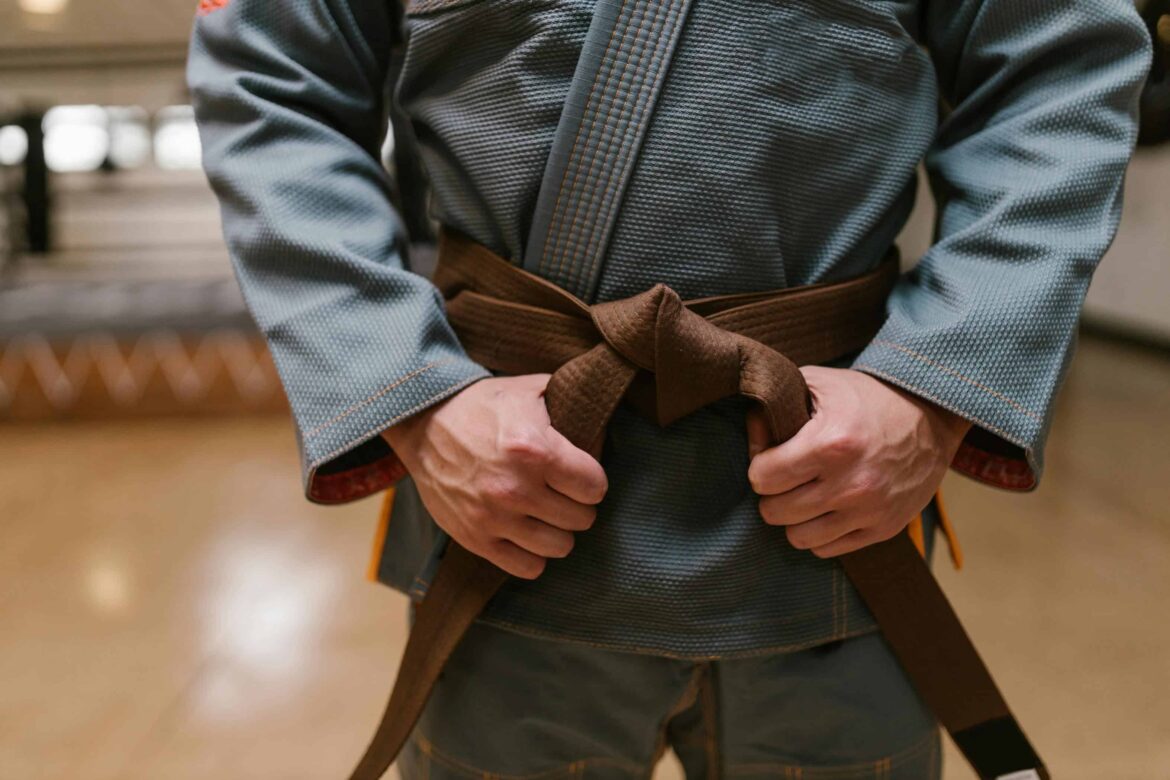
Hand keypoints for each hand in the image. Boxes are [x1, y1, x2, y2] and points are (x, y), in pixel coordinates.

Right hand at [381, 374, 607, 578]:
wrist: (424, 423)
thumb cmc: (482, 406)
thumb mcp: (529, 390)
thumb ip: (570, 403)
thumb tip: (603, 424)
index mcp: (536, 450)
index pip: (595, 487)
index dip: (592, 480)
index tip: (581, 476)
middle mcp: (516, 488)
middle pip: (581, 519)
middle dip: (577, 505)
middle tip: (563, 494)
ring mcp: (494, 517)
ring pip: (559, 547)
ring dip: (558, 531)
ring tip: (547, 515)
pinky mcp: (475, 538)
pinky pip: (527, 567)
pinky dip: (533, 555)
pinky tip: (527, 534)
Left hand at [746, 366, 970, 557]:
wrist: (931, 415)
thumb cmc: (869, 398)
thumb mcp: (821, 383)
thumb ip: (778, 402)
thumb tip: (751, 431)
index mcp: (830, 444)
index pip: (762, 478)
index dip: (759, 466)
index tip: (770, 457)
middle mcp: (849, 483)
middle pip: (775, 511)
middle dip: (772, 494)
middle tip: (783, 479)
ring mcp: (868, 510)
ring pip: (798, 537)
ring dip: (793, 518)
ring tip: (802, 497)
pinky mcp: (883, 528)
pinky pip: (828, 550)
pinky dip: (818, 534)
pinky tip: (824, 511)